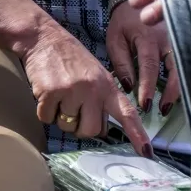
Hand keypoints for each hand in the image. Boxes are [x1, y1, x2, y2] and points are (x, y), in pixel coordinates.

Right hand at [21, 22, 152, 155]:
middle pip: (90, 131)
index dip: (137, 134)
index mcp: (107, 86)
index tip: (146, 152)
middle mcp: (93, 89)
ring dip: (60, 116)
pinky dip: (44, 110)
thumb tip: (99, 129)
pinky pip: (47, 118)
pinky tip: (46, 92)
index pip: (127, 113)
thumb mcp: (95, 75)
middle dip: (79, 126)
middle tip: (72, 107)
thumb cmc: (70, 59)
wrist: (43, 38)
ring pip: (67, 126)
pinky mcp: (50, 92)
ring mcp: (72, 90)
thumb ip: (101, 100)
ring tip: (59, 94)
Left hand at [106, 1, 190, 114]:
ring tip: (180, 103)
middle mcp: (168, 37)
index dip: (148, 87)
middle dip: (172, 91)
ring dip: (188, 84)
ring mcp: (182, 38)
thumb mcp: (115, 39)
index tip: (145, 105)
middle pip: (176, 66)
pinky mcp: (189, 40)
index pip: (149, 66)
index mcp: (147, 37)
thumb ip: (121, 63)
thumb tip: (130, 87)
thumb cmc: (124, 21)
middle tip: (163, 109)